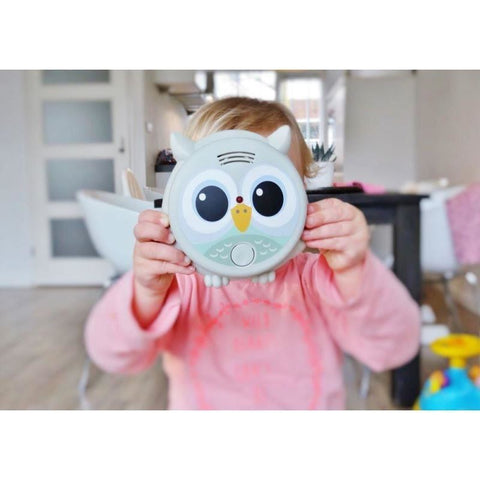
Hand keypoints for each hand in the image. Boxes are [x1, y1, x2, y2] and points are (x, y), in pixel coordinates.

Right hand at [133, 210, 194, 325]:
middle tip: (173, 239)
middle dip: (160, 232)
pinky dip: (178, 268)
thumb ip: (177, 231)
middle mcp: (142, 240)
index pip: (144, 217)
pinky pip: (161, 267)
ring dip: (173, 254)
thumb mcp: (170, 240)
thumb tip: (197, 226)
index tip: (168, 222)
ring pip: (152, 250)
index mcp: (147, 229)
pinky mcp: (145, 270)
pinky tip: (188, 268)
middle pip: (141, 230)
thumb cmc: (165, 254)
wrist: (157, 278)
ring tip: (186, 259)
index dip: (155, 217)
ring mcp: (141, 256)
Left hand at [301, 198, 368, 299]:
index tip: (306, 212)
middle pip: (337, 214)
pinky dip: (320, 243)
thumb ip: (318, 216)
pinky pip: (336, 243)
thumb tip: (305, 210)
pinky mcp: (355, 248)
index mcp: (348, 210)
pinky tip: (311, 243)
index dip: (318, 208)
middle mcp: (356, 220)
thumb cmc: (333, 238)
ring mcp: (358, 234)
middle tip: (306, 223)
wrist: (344, 259)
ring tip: (305, 235)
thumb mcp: (326, 225)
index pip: (333, 204)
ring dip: (317, 232)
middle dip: (319, 218)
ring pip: (335, 229)